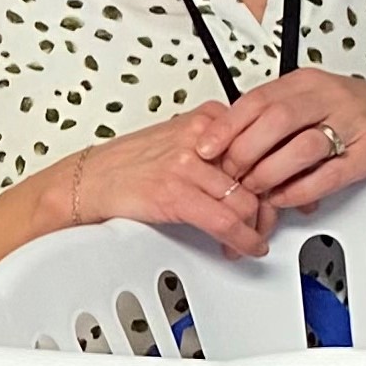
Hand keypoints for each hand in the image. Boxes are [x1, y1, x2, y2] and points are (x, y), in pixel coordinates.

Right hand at [62, 100, 278, 257]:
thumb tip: (252, 171)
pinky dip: (244, 240)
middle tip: (265, 222)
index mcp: (206, 118)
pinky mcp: (176, 193)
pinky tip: (246, 246)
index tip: (274, 193)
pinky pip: (226, 222)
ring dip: (256, 228)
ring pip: (247, 201)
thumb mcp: (180, 140)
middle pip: (259, 175)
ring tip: (253, 237)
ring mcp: (187, 164)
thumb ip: (216, 149)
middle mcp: (200, 138)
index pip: (260, 147)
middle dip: (267, 206)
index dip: (273, 176)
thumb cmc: (130, 163)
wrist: (92, 179)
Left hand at [195, 68, 365, 211]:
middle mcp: (327, 96)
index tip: (205, 148)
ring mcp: (353, 122)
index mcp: (304, 82)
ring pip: (302, 146)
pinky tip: (287, 198)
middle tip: (230, 175)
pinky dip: (303, 189)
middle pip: (274, 120)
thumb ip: (270, 120)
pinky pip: (332, 173)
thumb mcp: (307, 103)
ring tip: (256, 190)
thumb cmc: (349, 112)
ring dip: (272, 172)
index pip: (256, 100)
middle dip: (245, 152)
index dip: (226, 126)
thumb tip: (226, 145)